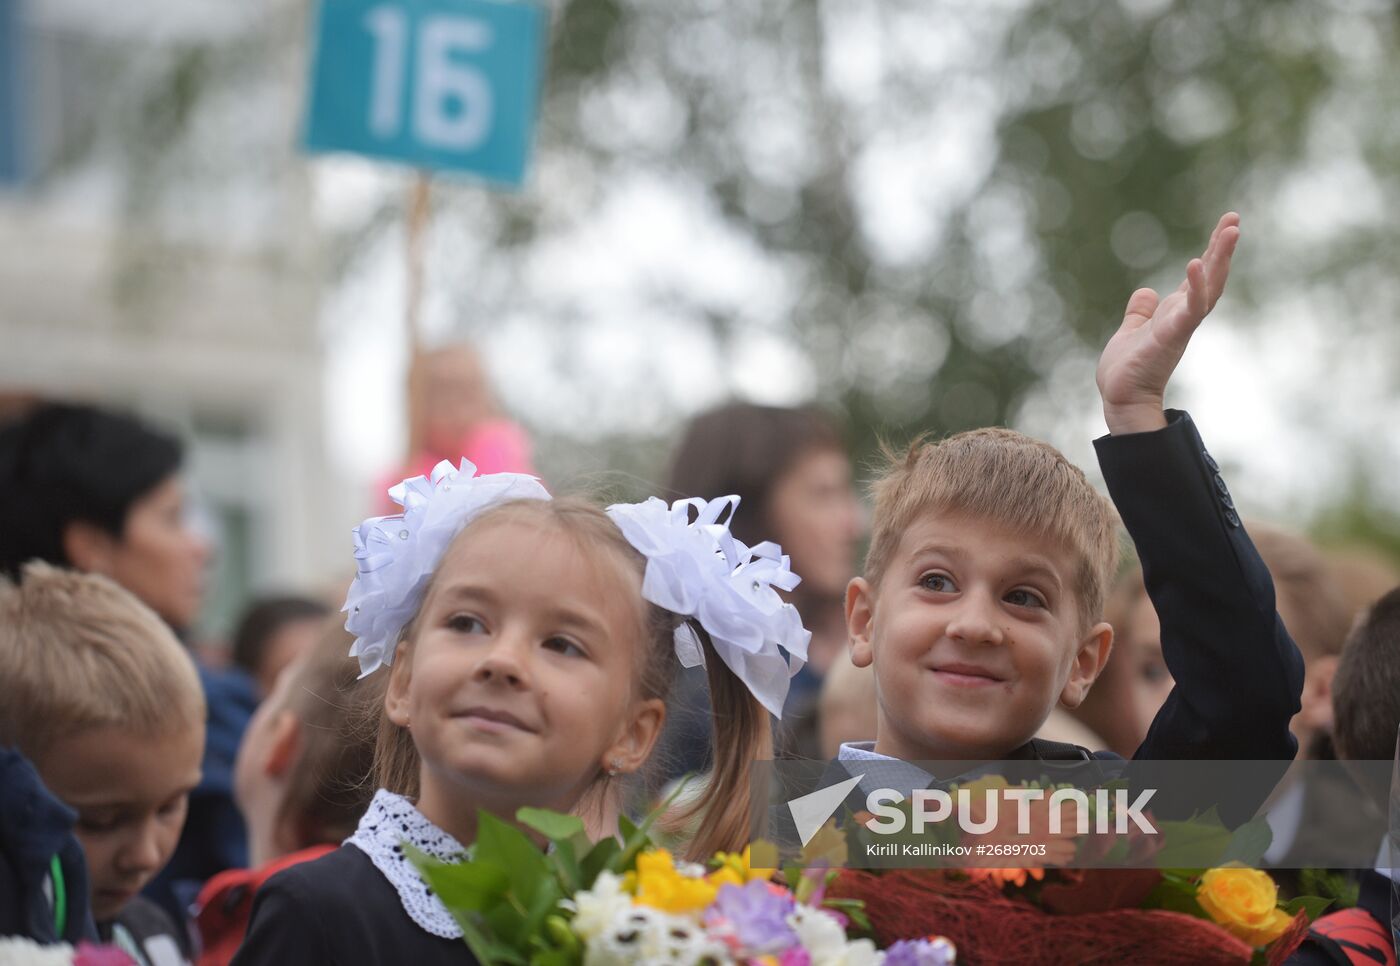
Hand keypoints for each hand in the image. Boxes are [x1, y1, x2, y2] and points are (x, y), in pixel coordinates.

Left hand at [1096, 212, 1239, 434]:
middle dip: (1222, 248)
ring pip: (1208, 288)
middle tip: (1234, 219)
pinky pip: (1189, 309)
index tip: (1226, 224)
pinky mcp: (1171, 336)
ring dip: (1219, 260)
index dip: (1212, 251)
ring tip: (1229, 232)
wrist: (1121, 399)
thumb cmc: (1127, 370)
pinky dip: (1195, 287)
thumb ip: (1141, 311)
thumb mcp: (1132, 330)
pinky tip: (1196, 264)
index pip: (1200, 276)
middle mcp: (1183, 317)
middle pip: (1211, 276)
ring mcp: (1180, 326)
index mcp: (1175, 312)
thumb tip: (1146, 292)